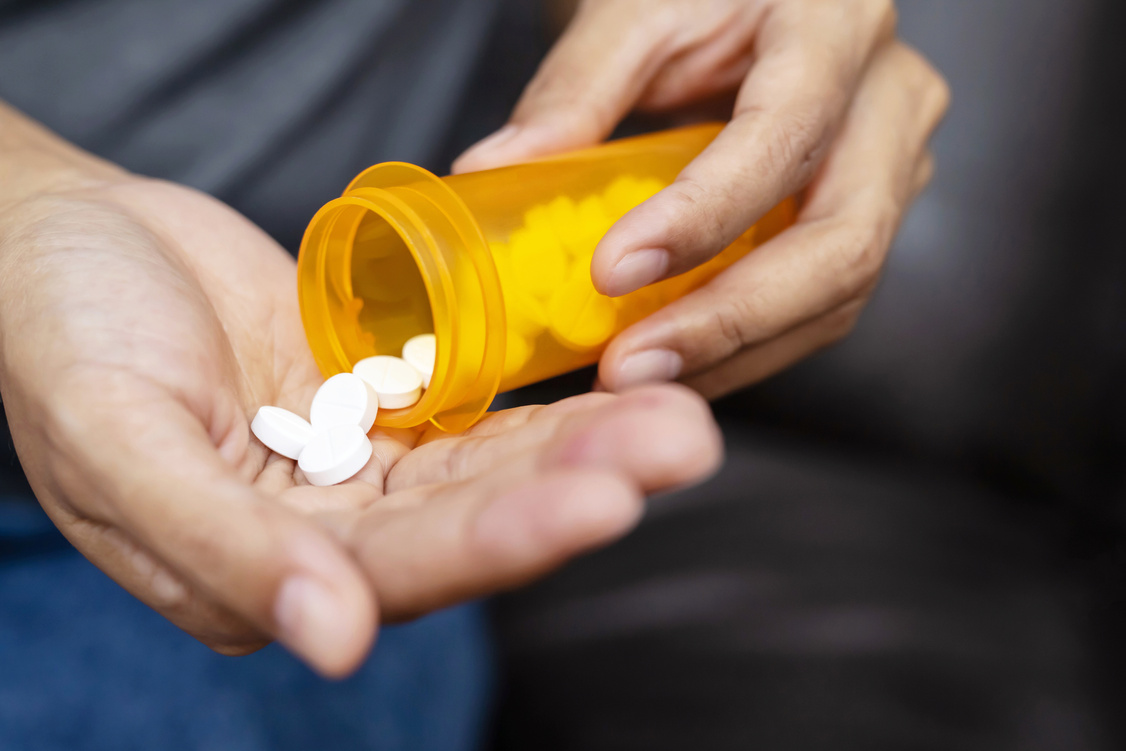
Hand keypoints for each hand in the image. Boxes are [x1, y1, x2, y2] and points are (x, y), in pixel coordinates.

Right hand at [0, 177, 721, 676]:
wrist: (62, 241)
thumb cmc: (60, 336)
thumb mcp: (118, 444)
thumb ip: (221, 550)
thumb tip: (332, 641)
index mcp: (253, 574)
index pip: (400, 571)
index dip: (502, 540)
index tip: (603, 503)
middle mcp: (324, 534)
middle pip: (468, 521)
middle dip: (576, 487)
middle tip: (679, 447)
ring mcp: (356, 467)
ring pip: (487, 469)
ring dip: (582, 447)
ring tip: (678, 423)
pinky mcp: (377, 404)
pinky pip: (472, 413)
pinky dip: (540, 407)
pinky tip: (617, 395)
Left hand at [454, 0, 948, 396]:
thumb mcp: (639, 10)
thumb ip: (576, 87)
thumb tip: (493, 169)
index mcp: (837, 25)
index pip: (784, 136)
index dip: (703, 216)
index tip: (611, 270)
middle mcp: (889, 102)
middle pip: (840, 243)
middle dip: (728, 322)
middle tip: (629, 364)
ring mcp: (893, 167)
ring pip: (837, 293)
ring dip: (733, 351)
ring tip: (638, 373)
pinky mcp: (870, 216)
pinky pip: (821, 305)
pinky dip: (747, 346)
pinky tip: (680, 361)